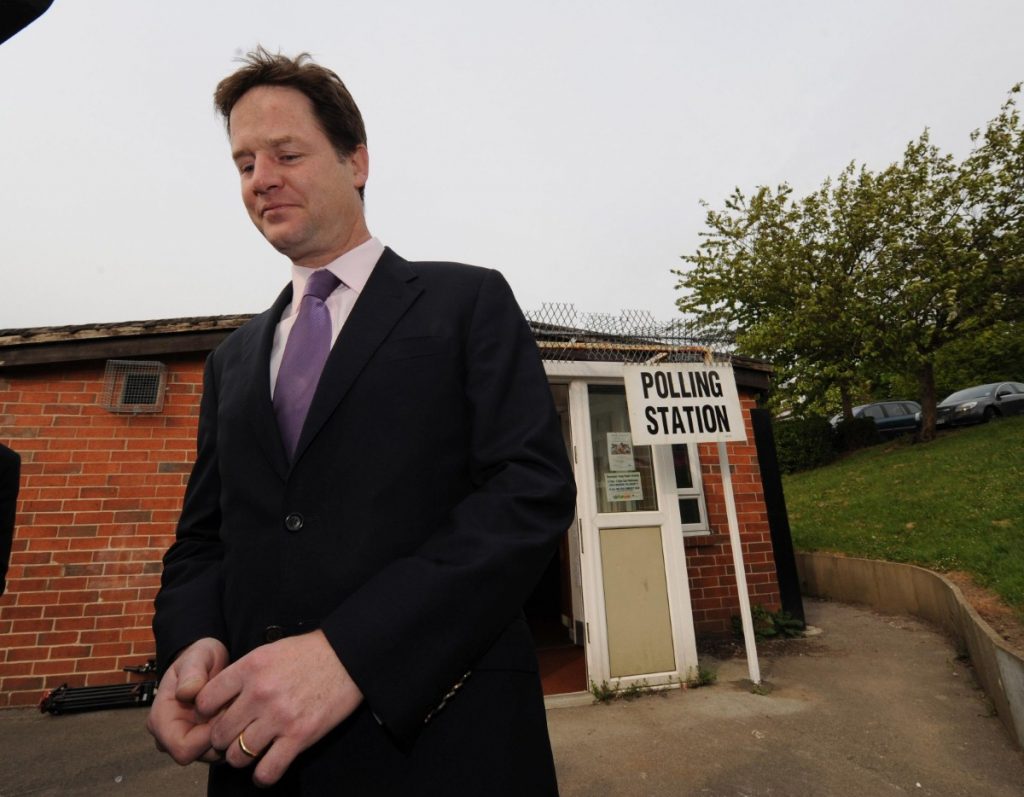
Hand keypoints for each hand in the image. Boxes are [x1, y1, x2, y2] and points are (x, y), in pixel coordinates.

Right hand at [146, 637, 229, 764]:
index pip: (182, 748)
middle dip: (221, 736)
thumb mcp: (197, 657)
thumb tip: (186, 693)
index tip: (225, 713)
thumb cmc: (199, 658)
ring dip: (228, 735)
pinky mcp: (203, 740)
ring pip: (212, 754)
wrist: (208, 660)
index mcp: (161, 719)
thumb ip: (192, 673)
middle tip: (234, 709)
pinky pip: (221, 748)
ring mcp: (188, 739)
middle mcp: (171, 735)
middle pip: (199, 755)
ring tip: (235, 708)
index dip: (207, 737)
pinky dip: (232, 734)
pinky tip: (238, 713)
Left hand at [196, 630, 363, 786]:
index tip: (216, 716)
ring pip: (238, 756)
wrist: (349, 656)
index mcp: (250, 668)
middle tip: (234, 736)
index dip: (207, 713)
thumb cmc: (310, 653)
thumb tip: (220, 698)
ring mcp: (279, 717)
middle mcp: (260, 693)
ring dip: (241, 757)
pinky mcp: (300, 736)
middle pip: (219, 733)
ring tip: (251, 750)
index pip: (205, 701)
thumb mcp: (270, 651)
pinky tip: (266, 766)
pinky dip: (263, 775)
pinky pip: (267, 771)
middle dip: (223, 739)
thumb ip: (243, 673)